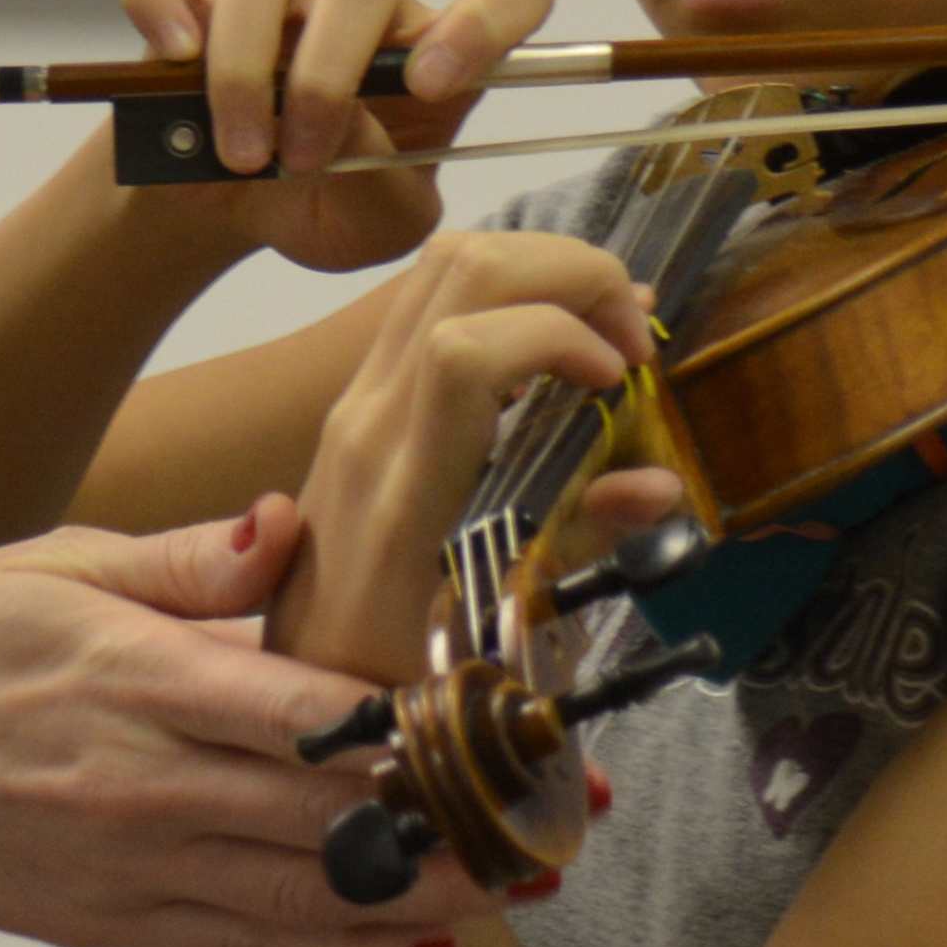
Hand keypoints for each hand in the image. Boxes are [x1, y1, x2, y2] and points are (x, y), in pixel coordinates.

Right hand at [0, 501, 483, 946]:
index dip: (424, 726)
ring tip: (521, 891)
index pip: (312, 713)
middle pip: (336, 820)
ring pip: (308, 901)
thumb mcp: (48, 564)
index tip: (510, 720)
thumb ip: (180, 561)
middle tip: (560, 817)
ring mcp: (127, 871)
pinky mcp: (109, 929)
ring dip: (424, 901)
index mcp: (139, 679)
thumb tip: (286, 526)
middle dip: (459, 823)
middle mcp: (145, 787)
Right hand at [113, 0, 554, 273]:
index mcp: (434, 52)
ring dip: (242, 71)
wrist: (226, 212)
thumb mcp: (378, 229)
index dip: (486, 19)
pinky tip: (169, 52)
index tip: (432, 84)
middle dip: (326, 78)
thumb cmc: (322, 208)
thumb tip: (345, 128)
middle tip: (302, 158)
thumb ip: (388, 190)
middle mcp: (361, 8)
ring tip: (239, 154)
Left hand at [263, 231, 657, 684]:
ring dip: (545, 269)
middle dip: (573, 273)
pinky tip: (561, 340)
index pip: (463, 351)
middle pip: (462, 269)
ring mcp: (355, 399)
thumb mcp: (495, 633)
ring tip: (607, 332)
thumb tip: (659, 482)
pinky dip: (512, 289)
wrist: (287, 683)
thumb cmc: (392, 674)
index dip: (558, 335)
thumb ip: (578, 543)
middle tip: (634, 340)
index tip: (622, 377)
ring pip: (444, 263)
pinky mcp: (359, 395)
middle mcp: (368, 424)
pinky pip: (432, 295)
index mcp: (401, 495)